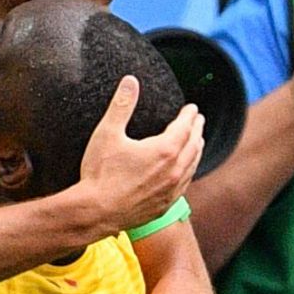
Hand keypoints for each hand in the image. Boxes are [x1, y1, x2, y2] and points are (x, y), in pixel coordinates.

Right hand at [72, 75, 204, 235]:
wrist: (96, 212)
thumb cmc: (99, 174)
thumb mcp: (107, 134)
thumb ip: (122, 105)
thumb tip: (130, 81)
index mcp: (164, 150)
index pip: (184, 127)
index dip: (189, 115)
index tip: (191, 108)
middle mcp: (174, 170)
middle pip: (194, 145)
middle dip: (197, 130)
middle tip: (198, 120)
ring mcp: (171, 190)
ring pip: (193, 165)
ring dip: (197, 150)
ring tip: (197, 141)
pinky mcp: (165, 205)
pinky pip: (185, 184)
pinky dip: (189, 171)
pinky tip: (185, 170)